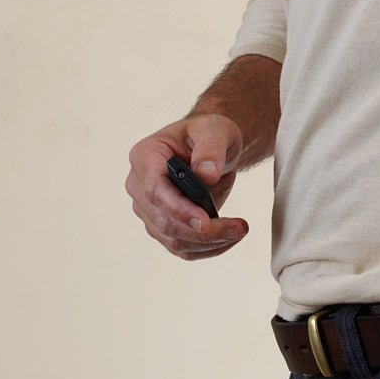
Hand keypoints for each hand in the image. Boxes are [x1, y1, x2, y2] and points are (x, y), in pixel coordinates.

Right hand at [126, 114, 249, 258]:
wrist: (211, 147)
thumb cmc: (208, 133)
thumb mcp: (214, 130)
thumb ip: (210, 149)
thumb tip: (206, 174)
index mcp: (145, 156)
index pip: (155, 191)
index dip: (178, 209)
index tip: (206, 221)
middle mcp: (139, 186)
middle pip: (164, 221)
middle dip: (203, 231)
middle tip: (239, 228)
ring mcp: (148, 209)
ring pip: (172, 239)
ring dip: (208, 242)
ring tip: (240, 230)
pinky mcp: (162, 225)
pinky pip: (181, 246)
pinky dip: (206, 248)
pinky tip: (229, 238)